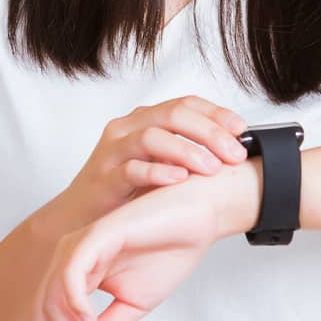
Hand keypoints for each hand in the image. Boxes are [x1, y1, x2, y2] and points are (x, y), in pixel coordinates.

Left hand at [28, 161, 260, 320]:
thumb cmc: (168, 253)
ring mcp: (78, 246)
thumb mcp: (134, 303)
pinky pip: (69, 277)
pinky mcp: (95, 236)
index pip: (47, 319)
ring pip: (50, 300)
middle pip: (39, 314)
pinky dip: (76, 308)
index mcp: (76, 274)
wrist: (197, 218)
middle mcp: (68, 259)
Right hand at [53, 95, 250, 231]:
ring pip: (152, 137)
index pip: (184, 103)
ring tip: (212, 168)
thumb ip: (184, 151)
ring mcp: (112, 151)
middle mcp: (126, 128)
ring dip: (188, 150)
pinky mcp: (103, 177)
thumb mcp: (158, 163)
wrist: (79, 217)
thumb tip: (232, 150)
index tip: (241, 130)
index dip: (216, 113)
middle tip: (234, 154)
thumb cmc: (125, 191)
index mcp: (142, 119)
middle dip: (210, 133)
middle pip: (172, 115)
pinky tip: (179, 179)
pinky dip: (158, 172)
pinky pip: (132, 169)